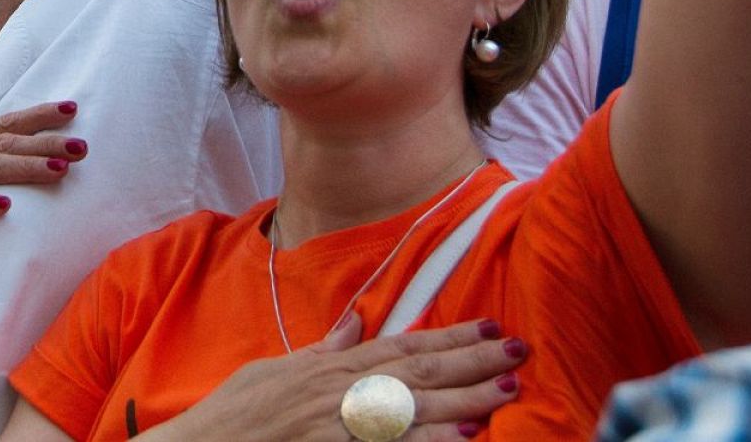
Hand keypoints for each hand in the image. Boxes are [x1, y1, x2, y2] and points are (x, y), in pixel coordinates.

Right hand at [151, 316, 527, 441]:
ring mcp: (338, 428)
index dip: (448, 337)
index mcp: (328, 369)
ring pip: (414, 412)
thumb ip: (322, 349)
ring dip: (463, 402)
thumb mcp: (274, 370)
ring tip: (506, 391)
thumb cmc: (233, 415)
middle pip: (417, 375)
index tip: (488, 325)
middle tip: (518, 351)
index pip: (401, 347)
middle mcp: (339, 393)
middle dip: (472, 362)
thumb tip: (355, 322)